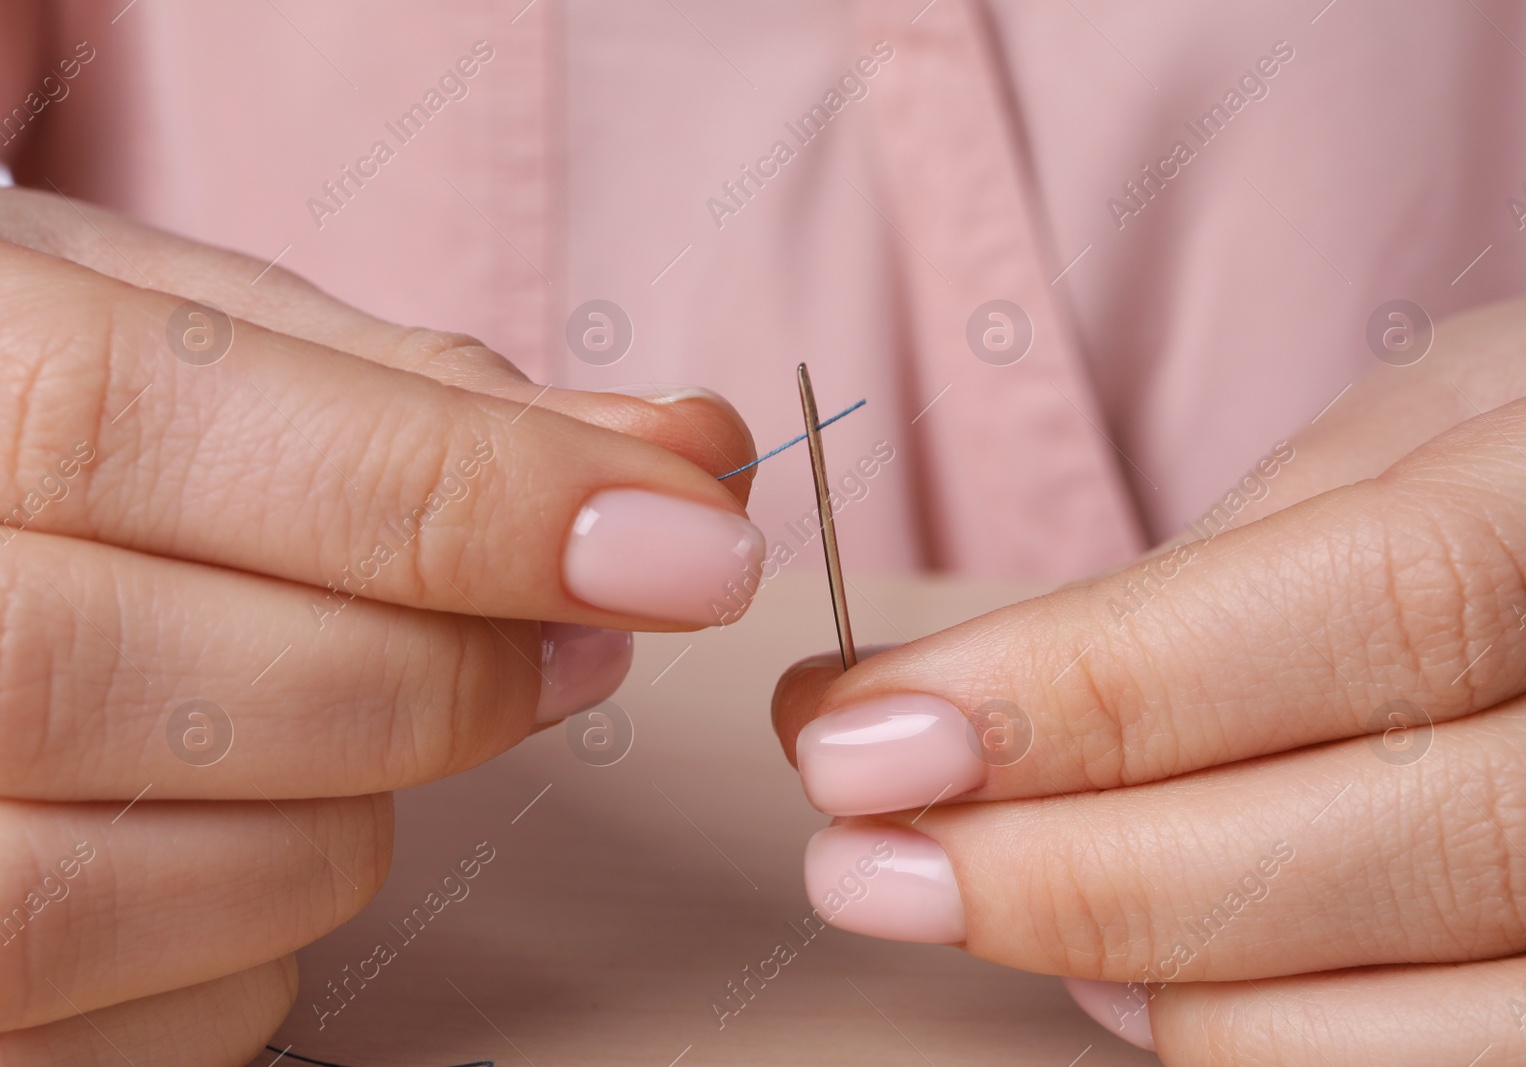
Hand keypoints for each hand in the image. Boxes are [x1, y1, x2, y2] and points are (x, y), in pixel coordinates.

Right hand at [0, 188, 762, 1064]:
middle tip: (588, 628)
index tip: (693, 537)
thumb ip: (414, 396)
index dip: (462, 493)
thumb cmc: (35, 412)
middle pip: (183, 677)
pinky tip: (233, 814)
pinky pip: (197, 1013)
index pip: (153, 424)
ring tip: (354, 700)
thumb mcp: (171, 330)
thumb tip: (682, 460)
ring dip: (373, 795)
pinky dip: (283, 919)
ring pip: (216, 870)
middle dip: (458, 663)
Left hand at [772, 290, 1525, 1064]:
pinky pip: (1512, 1066)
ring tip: (977, 910)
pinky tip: (1144, 995)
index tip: (865, 734)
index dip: (1107, 690)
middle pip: (1436, 831)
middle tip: (868, 860)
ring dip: (1177, 982)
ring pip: (1479, 998)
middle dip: (1094, 867)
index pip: (1393, 602)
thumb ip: (1224, 576)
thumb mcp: (1407, 432)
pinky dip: (1295, 1049)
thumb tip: (972, 715)